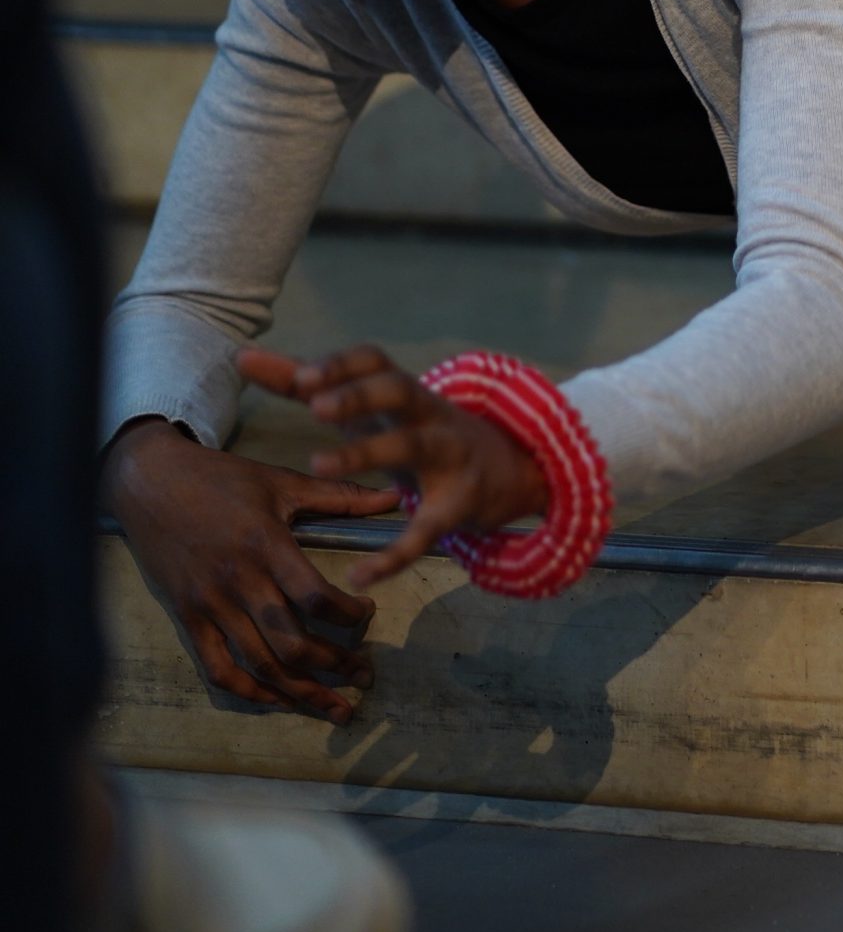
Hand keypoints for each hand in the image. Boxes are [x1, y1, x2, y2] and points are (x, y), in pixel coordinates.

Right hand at [101, 419, 398, 721]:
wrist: (148, 482)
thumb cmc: (219, 478)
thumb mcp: (281, 481)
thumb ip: (340, 495)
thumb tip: (395, 499)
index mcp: (266, 546)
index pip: (314, 597)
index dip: (349, 616)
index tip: (368, 615)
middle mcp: (237, 582)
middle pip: (290, 643)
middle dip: (335, 666)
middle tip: (366, 677)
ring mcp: (209, 604)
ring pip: (258, 664)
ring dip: (301, 691)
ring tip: (337, 707)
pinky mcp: (186, 616)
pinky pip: (218, 667)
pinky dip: (250, 691)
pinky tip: (279, 700)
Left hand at [238, 344, 550, 591]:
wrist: (510, 473)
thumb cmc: (421, 432)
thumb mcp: (372, 409)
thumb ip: (308, 384)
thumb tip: (242, 357)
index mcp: (404, 392)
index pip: (376, 362)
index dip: (341, 366)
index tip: (303, 378)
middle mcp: (429, 415)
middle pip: (399, 389)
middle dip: (360, 396)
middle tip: (316, 407)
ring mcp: (449, 457)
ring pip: (412, 446)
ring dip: (366, 452)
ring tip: (318, 464)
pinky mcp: (458, 505)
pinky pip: (427, 529)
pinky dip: (395, 553)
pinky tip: (361, 573)